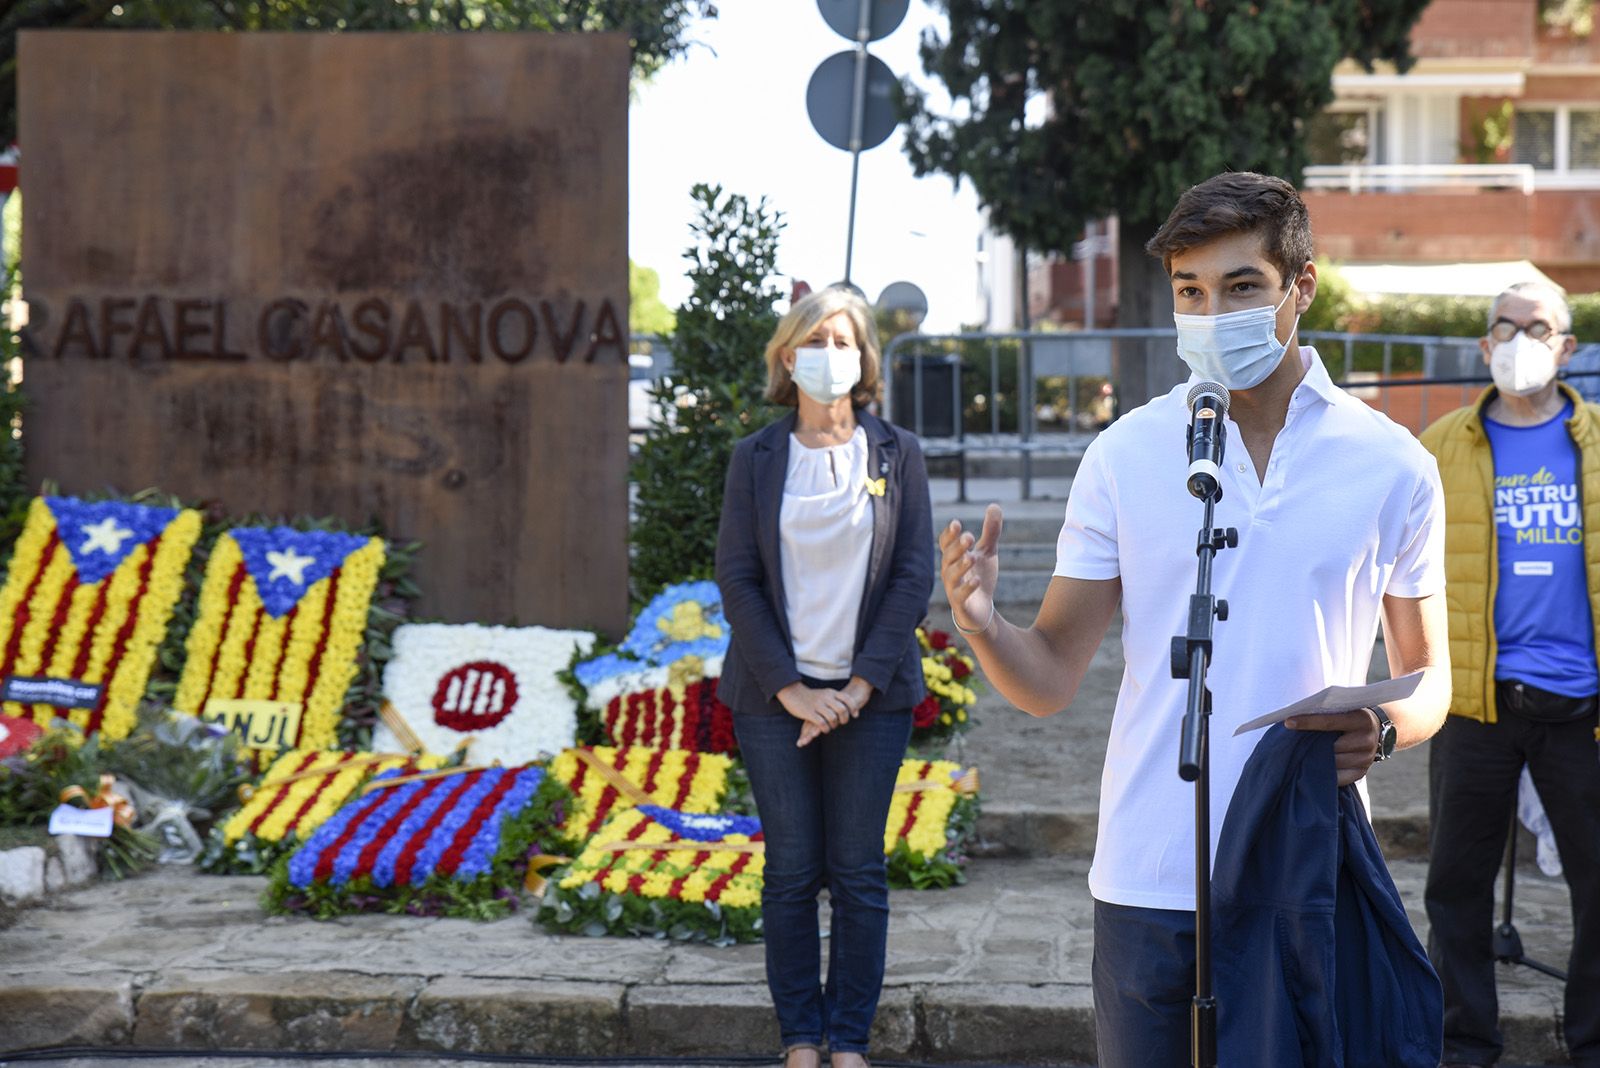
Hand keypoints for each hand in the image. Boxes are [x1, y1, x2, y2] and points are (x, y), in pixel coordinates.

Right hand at [778, 683, 854, 747]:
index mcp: (830, 692)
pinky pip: (821, 723)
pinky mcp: (809, 712)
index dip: (854, 708)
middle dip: (844, 719)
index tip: (855, 715)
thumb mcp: (825, 693)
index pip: (847, 699)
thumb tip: (848, 706)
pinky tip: (824, 729)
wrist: (792, 692)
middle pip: (842, 709)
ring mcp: (817, 705)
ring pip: (832, 718)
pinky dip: (825, 728)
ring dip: (834, 725)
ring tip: (832, 727)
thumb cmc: (811, 696)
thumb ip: (835, 698)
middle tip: (842, 723)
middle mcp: (825, 698)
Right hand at [939, 503, 1002, 634]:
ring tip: (972, 557)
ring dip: (961, 566)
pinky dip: (967, 588)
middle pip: (948, 557)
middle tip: (968, 537)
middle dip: (957, 547)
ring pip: (952, 575)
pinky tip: (976, 580)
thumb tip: (994, 505)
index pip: (945, 543)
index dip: (949, 534)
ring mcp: (953, 588)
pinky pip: (960, 596)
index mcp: (954, 557)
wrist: (980, 611)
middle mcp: (949, 571)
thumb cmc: (979, 576)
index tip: (957, 524)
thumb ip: (990, 531)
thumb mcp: (988, 552)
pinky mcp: (960, 604)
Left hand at [1287, 708, 1380, 786]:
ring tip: (1302, 755)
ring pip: (1333, 762)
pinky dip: (1325, 774)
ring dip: (1317, 760)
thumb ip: (1327, 712)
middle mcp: (1367, 739)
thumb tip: (1294, 719)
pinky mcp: (1362, 772)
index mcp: (1362, 719)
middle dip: (1312, 744)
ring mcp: (1366, 758)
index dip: (1308, 722)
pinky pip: (1338, 778)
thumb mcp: (1345, 709)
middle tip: (1291, 743)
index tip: (1288, 722)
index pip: (1330, 722)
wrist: (1376, 730)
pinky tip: (1313, 768)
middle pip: (1332, 746)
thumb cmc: (1350, 716)